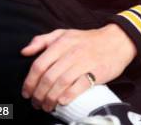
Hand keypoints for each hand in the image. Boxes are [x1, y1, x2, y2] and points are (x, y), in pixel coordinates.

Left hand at [20, 24, 136, 112]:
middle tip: (36, 103)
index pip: (39, 64)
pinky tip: (62, 102)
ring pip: (61, 83)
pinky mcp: (97, 72)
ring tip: (46, 106)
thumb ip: (43, 40)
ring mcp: (85, 62)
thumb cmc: (87, 40)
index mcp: (62, 42)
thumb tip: (24, 52)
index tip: (26, 93)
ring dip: (50, 99)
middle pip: (48, 77)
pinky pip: (80, 86)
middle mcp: (72, 52)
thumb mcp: (64, 33)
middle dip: (38, 94)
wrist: (117, 40)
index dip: (30, 81)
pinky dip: (68, 96)